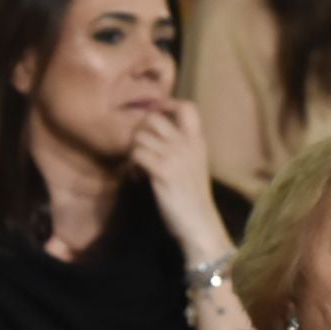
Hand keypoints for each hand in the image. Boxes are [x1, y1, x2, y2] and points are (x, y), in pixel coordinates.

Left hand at [130, 100, 231, 263]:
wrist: (199, 224)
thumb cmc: (194, 198)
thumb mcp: (194, 165)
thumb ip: (182, 147)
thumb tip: (158, 134)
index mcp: (198, 141)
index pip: (186, 106)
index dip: (166, 105)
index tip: (155, 118)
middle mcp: (187, 143)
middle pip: (153, 118)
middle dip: (139, 130)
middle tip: (139, 148)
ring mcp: (175, 156)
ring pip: (140, 135)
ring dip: (133, 150)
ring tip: (137, 167)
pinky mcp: (162, 171)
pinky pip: (137, 154)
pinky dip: (131, 165)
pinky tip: (138, 178)